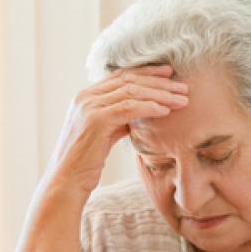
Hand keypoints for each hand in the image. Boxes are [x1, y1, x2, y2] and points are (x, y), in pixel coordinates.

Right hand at [47, 65, 188, 196]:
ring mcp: (89, 107)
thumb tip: (145, 109)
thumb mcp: (106, 132)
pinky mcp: (95, 121)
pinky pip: (128, 108)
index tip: (169, 73)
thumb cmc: (88, 160)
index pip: (121, 75)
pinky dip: (149, 107)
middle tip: (183, 87)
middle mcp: (85, 97)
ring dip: (160, 95)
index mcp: (87, 96)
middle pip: (129, 80)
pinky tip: (165, 111)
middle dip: (159, 82)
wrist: (67, 179)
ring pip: (132, 92)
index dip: (147, 72)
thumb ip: (120, 117)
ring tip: (182, 100)